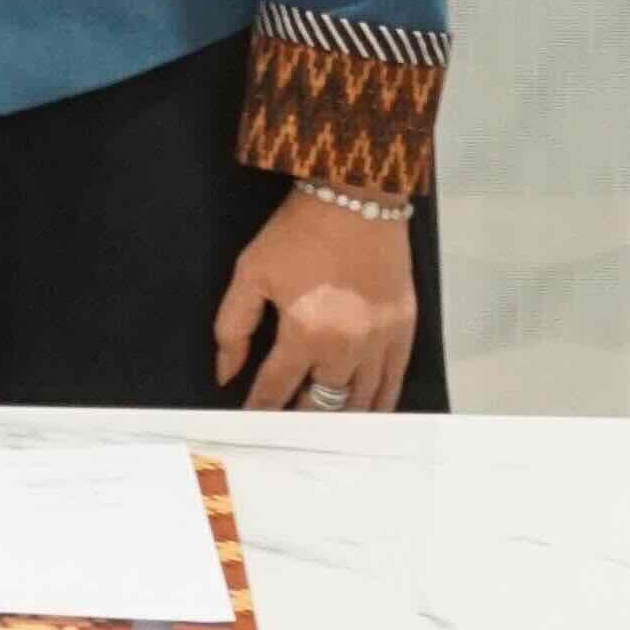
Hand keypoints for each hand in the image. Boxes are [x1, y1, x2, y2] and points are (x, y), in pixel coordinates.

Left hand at [212, 190, 419, 416]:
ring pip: (360, 402)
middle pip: (320, 405)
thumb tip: (225, 373)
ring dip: (337, 417)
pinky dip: (379, 404)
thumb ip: (233, 326)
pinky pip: (394, 382)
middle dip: (299, 421)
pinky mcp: (404, 331)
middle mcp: (345, 348)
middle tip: (285, 431)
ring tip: (320, 429)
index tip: (250, 424)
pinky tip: (367, 416)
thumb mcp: (251, 272)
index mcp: (304, 334)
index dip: (259, 411)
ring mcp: (380, 342)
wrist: (356, 197)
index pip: (275, 390)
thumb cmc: (297, 233)